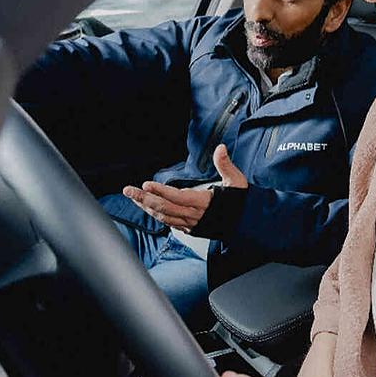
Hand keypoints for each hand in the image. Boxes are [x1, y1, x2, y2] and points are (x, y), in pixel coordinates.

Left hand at [123, 145, 246, 231]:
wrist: (246, 224)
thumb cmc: (241, 202)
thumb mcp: (237, 181)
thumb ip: (226, 165)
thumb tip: (221, 148)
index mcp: (204, 203)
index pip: (178, 198)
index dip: (161, 192)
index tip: (146, 184)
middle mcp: (194, 215)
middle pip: (164, 208)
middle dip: (144, 199)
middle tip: (128, 190)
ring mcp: (190, 223)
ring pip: (163, 216)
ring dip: (146, 207)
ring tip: (133, 196)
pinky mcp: (190, 228)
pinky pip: (168, 222)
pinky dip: (155, 214)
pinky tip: (147, 207)